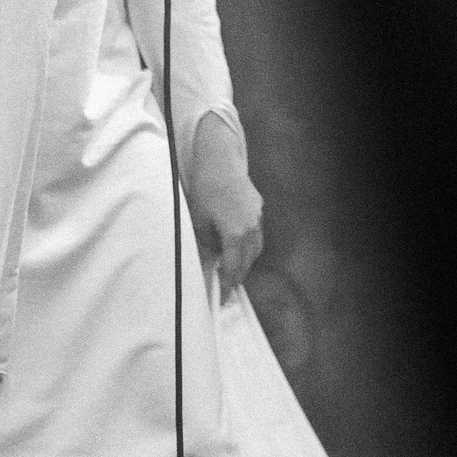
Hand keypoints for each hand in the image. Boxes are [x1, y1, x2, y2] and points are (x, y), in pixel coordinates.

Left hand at [188, 112, 263, 292]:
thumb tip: (207, 265)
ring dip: (244, 260)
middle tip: (226, 285)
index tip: (222, 298)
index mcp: (237, 234)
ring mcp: (258, 217)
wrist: (219, 158)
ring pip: (255, 248)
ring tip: (230, 266)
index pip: (234, 268)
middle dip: (237, 275)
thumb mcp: (198, 220)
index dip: (228, 285)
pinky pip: (255, 233)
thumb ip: (205, 246)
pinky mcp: (258, 207)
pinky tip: (236, 242)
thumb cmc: (204, 188)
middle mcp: (252, 229)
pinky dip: (247, 243)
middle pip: (248, 261)